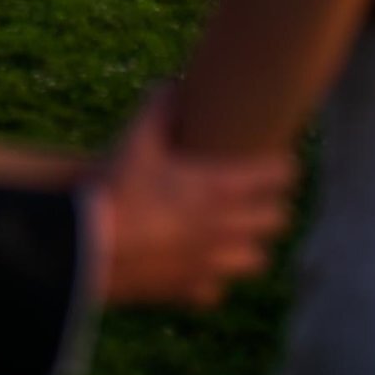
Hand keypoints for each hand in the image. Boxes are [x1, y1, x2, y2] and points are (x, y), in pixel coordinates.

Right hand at [91, 85, 293, 308]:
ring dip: (249, 246)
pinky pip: (217, 290)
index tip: (278, 162)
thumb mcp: (137, 140)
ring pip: (258, 259)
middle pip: (279, 220)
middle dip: (272, 207)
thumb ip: (159, 108)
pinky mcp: (192, 289)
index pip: (280, 176)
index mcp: (222, 188)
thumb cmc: (117, 188)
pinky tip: (196, 267)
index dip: (283, 167)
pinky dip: (212, 280)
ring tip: (232, 235)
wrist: (90, 245)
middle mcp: (228, 227)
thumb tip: (172, 84)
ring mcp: (214, 263)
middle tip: (256, 197)